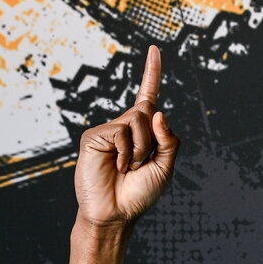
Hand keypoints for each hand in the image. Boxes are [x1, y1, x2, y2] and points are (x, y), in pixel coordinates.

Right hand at [73, 45, 179, 227]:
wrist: (116, 214)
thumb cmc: (140, 193)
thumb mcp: (165, 167)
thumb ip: (168, 140)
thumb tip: (157, 112)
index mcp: (143, 132)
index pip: (148, 96)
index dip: (152, 73)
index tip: (155, 49)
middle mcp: (125, 126)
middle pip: (149, 111)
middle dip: (153, 139)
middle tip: (142, 164)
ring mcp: (108, 130)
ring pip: (137, 120)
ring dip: (141, 148)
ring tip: (130, 167)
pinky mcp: (94, 136)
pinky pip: (120, 132)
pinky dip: (127, 152)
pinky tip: (119, 167)